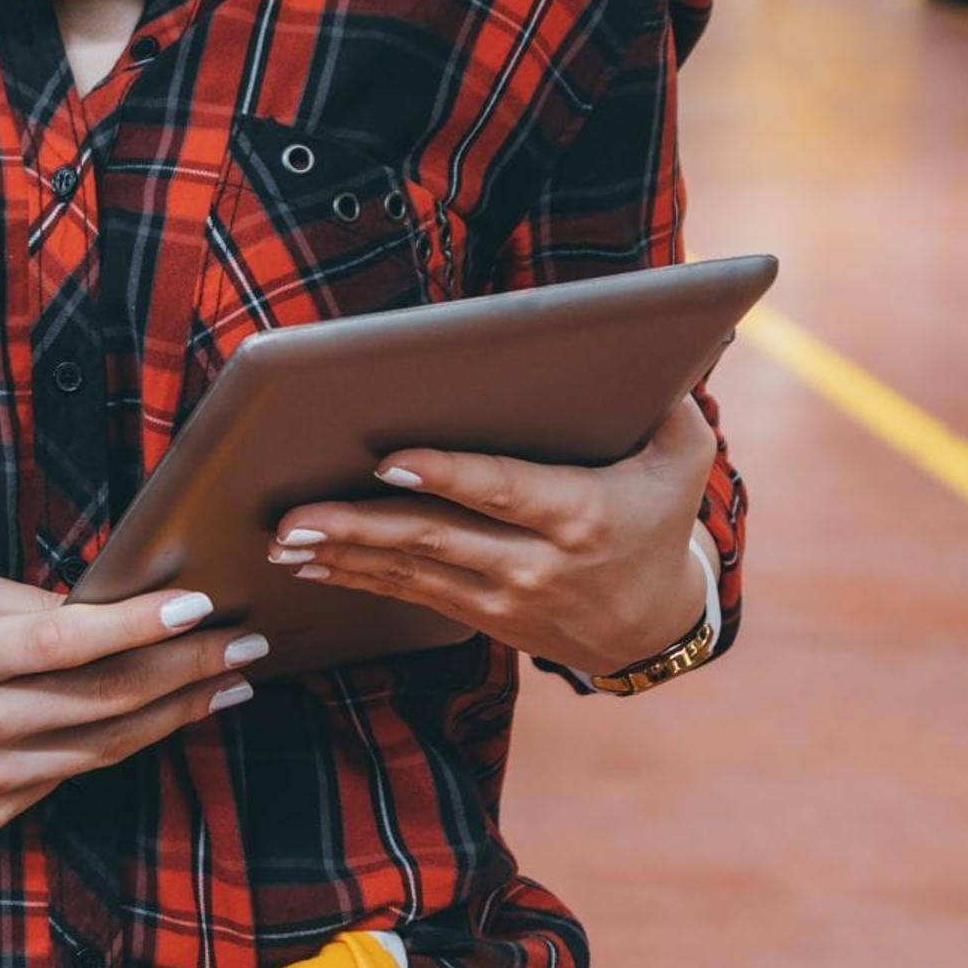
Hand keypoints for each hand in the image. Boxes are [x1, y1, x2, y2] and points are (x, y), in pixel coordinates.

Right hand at [0, 574, 266, 833]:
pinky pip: (67, 774)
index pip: (66, 643)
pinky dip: (116, 742)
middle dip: (188, 672)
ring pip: (103, 748)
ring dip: (175, 714)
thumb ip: (26, 605)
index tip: (199, 602)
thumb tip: (108, 610)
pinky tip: (158, 715)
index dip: (139, 625)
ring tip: (227, 683)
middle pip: (105, 702)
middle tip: (246, 646)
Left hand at [272, 398, 718, 676]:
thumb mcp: (683, 460)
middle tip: (296, 516)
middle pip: (436, 539)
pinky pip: (409, 594)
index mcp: (579, 514)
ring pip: (411, 572)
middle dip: (359, 527)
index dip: (444, 476)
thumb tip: (667, 340)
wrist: (654, 627)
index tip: (389, 460)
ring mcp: (503, 597)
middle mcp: (534, 561)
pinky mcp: (481, 616)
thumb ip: (674, 402)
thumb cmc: (661, 521)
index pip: (501, 490)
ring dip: (342, 555)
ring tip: (284, 540)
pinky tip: (310, 564)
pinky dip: (357, 578)